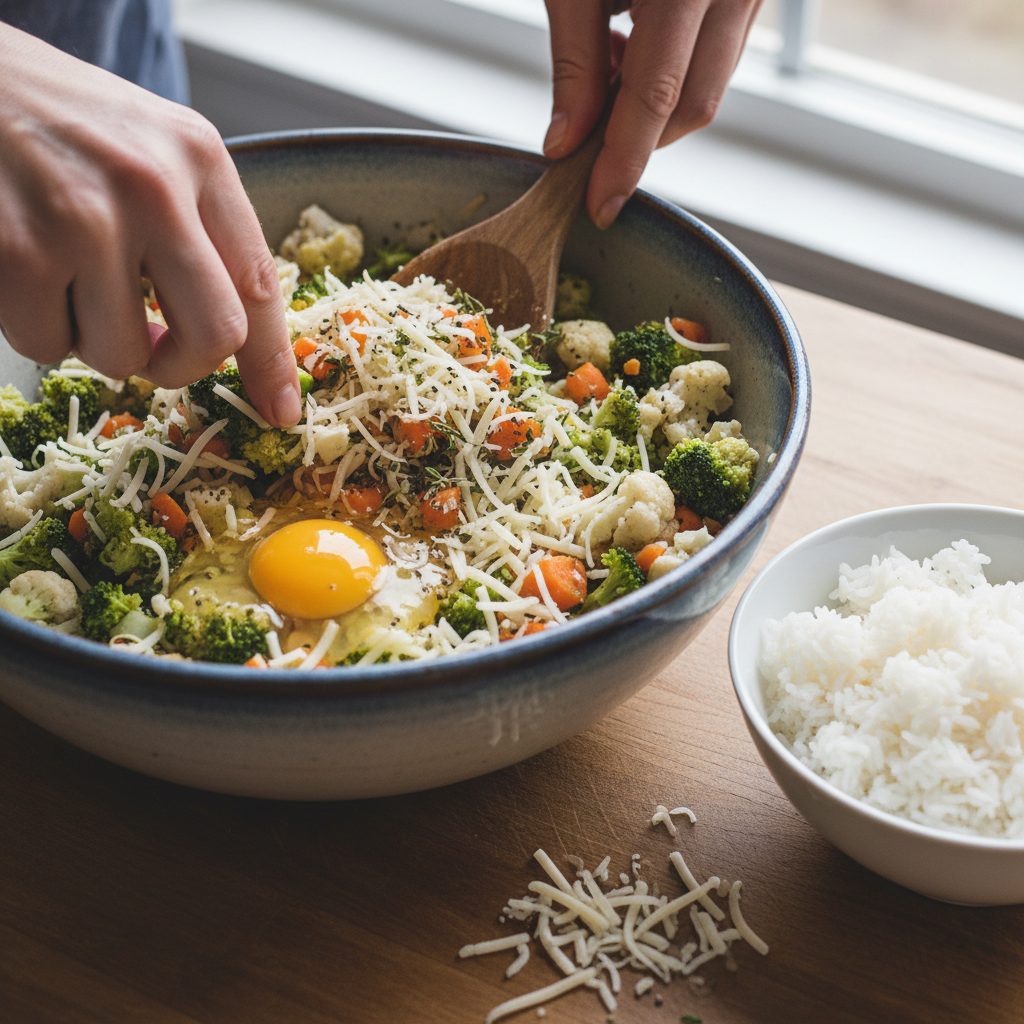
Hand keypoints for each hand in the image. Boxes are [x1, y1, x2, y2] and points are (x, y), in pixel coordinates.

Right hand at [0, 24, 300, 426]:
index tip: (281, 410)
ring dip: (94, 341)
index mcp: (199, 159)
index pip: (259, 284)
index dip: (272, 362)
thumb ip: (198, 229)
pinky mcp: (17, 249)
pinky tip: (24, 271)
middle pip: (213, 336)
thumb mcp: (152, 147)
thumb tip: (227, 340)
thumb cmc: (61, 122)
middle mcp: (153, 186)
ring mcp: (84, 218)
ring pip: (122, 355)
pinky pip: (47, 344)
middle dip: (182, 365)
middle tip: (153, 351)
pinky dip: (36, 329)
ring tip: (69, 281)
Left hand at [543, 0, 762, 227]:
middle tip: (589, 131)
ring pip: (709, 90)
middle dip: (640, 138)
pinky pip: (718, 59)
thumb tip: (567, 145)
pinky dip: (675, 74)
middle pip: (693, 106)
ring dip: (656, 107)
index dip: (623, 159)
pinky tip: (637, 41)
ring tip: (612, 61)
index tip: (599, 205)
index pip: (656, 95)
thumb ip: (575, 64)